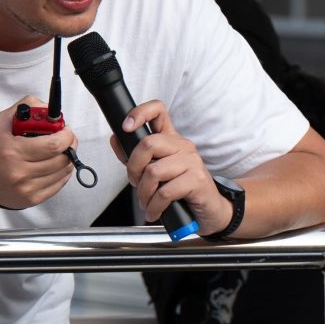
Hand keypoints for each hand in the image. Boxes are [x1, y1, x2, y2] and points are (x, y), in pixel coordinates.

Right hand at [0, 97, 78, 210]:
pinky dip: (61, 174)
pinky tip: (53, 166)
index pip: (53, 145)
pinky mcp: (30, 200)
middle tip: (66, 139)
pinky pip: (57, 186)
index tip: (66, 130)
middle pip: (61, 160)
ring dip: (66, 159)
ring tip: (57, 152)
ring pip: (62, 173)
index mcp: (12, 152)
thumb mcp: (0, 122)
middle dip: (69, 146)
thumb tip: (48, 108)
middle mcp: (20, 173)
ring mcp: (26, 190)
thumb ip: (25, 107)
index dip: (66, 136)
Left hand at [111, 100, 231, 231]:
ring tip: (146, 202)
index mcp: (171, 139)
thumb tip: (116, 139)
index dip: (139, 113)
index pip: (158, 111)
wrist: (209, 210)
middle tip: (135, 183)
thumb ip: (135, 156)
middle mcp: (183, 145)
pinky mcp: (197, 180)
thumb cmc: (180, 189)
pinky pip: (165, 192)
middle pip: (148, 144)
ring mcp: (192, 161)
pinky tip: (154, 211)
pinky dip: (154, 206)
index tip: (126, 127)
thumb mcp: (154, 170)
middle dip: (133, 168)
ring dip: (143, 192)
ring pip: (153, 171)